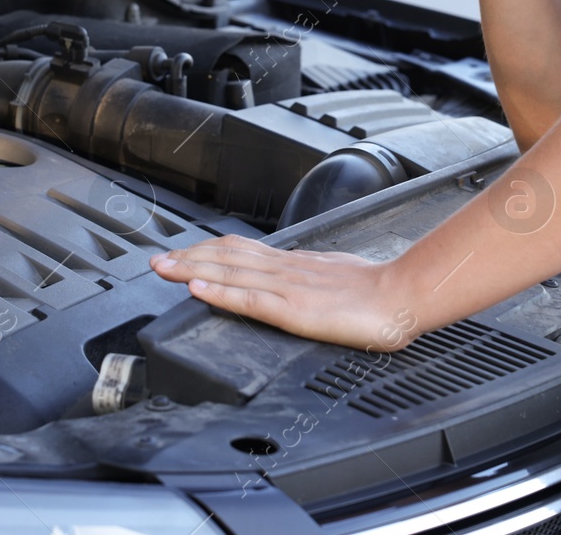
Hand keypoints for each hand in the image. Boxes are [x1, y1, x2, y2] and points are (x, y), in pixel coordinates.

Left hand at [149, 235, 420, 351]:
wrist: (403, 295)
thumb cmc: (378, 291)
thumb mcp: (336, 277)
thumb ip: (311, 278)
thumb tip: (297, 283)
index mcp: (295, 264)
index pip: (241, 251)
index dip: (208, 251)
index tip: (183, 253)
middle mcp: (285, 270)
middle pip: (227, 257)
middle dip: (188, 258)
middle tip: (157, 261)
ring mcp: (288, 288)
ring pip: (229, 272)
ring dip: (191, 270)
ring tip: (164, 270)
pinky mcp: (294, 310)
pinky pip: (249, 299)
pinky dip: (219, 293)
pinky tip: (198, 291)